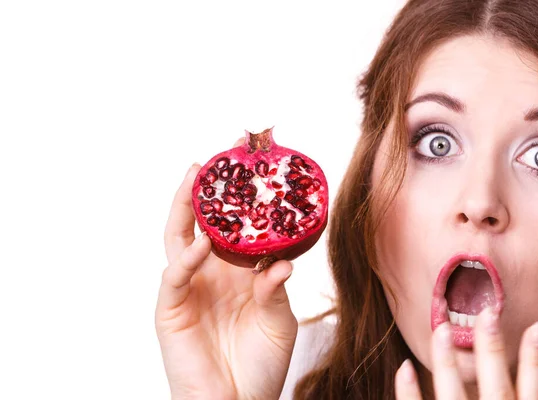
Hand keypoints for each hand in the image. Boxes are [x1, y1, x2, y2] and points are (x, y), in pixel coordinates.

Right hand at [155, 161, 297, 399]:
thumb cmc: (258, 365)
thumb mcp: (278, 321)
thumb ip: (276, 289)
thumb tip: (281, 261)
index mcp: (236, 272)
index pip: (234, 224)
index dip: (241, 196)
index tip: (256, 162)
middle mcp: (210, 273)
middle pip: (202, 219)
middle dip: (210, 186)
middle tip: (224, 151)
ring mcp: (189, 288)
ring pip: (178, 237)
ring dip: (184, 206)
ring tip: (198, 176)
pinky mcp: (171, 310)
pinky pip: (175, 278)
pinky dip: (187, 258)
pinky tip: (203, 243)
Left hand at [395, 308, 537, 398]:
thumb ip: (516, 397)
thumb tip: (520, 372)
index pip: (534, 388)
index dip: (536, 357)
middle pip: (496, 385)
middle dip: (491, 349)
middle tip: (487, 314)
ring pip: (453, 394)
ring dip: (446, 361)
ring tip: (442, 330)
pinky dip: (409, 391)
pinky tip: (403, 367)